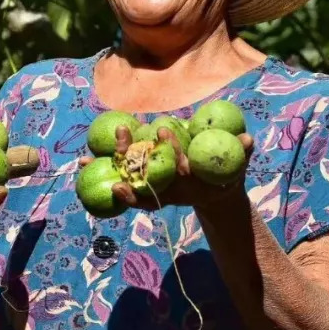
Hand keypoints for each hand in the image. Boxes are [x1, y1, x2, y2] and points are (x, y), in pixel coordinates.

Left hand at [78, 126, 252, 210]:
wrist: (214, 197)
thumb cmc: (225, 176)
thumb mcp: (238, 167)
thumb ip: (243, 153)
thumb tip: (248, 139)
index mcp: (189, 183)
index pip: (179, 167)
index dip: (170, 151)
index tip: (161, 132)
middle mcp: (168, 189)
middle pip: (146, 175)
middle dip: (130, 158)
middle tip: (119, 136)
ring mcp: (154, 191)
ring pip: (128, 182)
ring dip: (105, 171)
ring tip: (80, 162)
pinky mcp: (144, 192)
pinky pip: (121, 185)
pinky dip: (100, 176)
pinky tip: (82, 165)